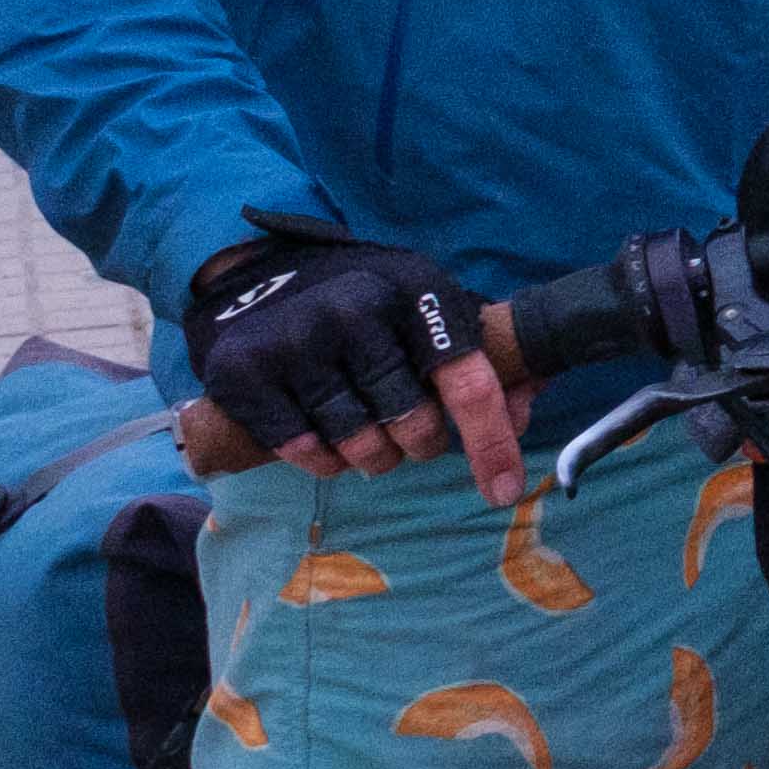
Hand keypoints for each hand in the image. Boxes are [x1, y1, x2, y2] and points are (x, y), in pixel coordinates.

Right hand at [188, 223, 529, 499]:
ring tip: (365, 432)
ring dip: (371, 456)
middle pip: (413, 425)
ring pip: (359, 445)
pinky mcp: (246, 372)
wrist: (258, 274)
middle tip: (408, 433)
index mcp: (418, 291)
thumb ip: (482, 362)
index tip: (503, 493)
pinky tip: (321, 432)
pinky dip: (321, 459)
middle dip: (420, 444)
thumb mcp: (426, 310)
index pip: (469, 383)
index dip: (491, 445)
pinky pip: (304, 451)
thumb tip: (523, 414)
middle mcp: (359, 309)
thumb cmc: (366, 302)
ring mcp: (299, 339)